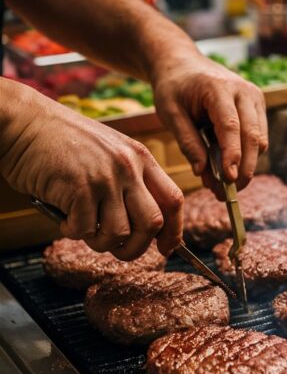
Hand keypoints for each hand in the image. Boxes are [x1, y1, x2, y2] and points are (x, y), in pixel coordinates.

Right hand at [0, 79, 182, 258]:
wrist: (24, 123)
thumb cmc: (61, 141)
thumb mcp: (108, 152)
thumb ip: (128, 182)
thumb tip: (142, 228)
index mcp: (140, 157)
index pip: (174, 200)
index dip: (174, 231)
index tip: (167, 247)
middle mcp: (128, 166)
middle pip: (153, 223)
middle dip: (137, 247)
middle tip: (118, 250)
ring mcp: (105, 177)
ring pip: (119, 233)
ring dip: (99, 241)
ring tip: (82, 227)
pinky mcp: (79, 188)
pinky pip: (84, 230)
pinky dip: (72, 232)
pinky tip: (63, 218)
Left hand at [151, 50, 267, 192]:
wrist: (183, 63)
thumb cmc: (173, 87)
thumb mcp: (169, 113)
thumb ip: (187, 142)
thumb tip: (203, 172)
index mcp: (218, 88)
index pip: (231, 126)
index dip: (232, 155)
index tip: (230, 180)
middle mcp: (243, 91)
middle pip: (252, 135)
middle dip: (244, 169)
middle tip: (228, 194)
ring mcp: (254, 98)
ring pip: (260, 140)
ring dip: (246, 166)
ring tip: (224, 187)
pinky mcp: (257, 107)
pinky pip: (259, 137)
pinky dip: (247, 156)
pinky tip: (228, 170)